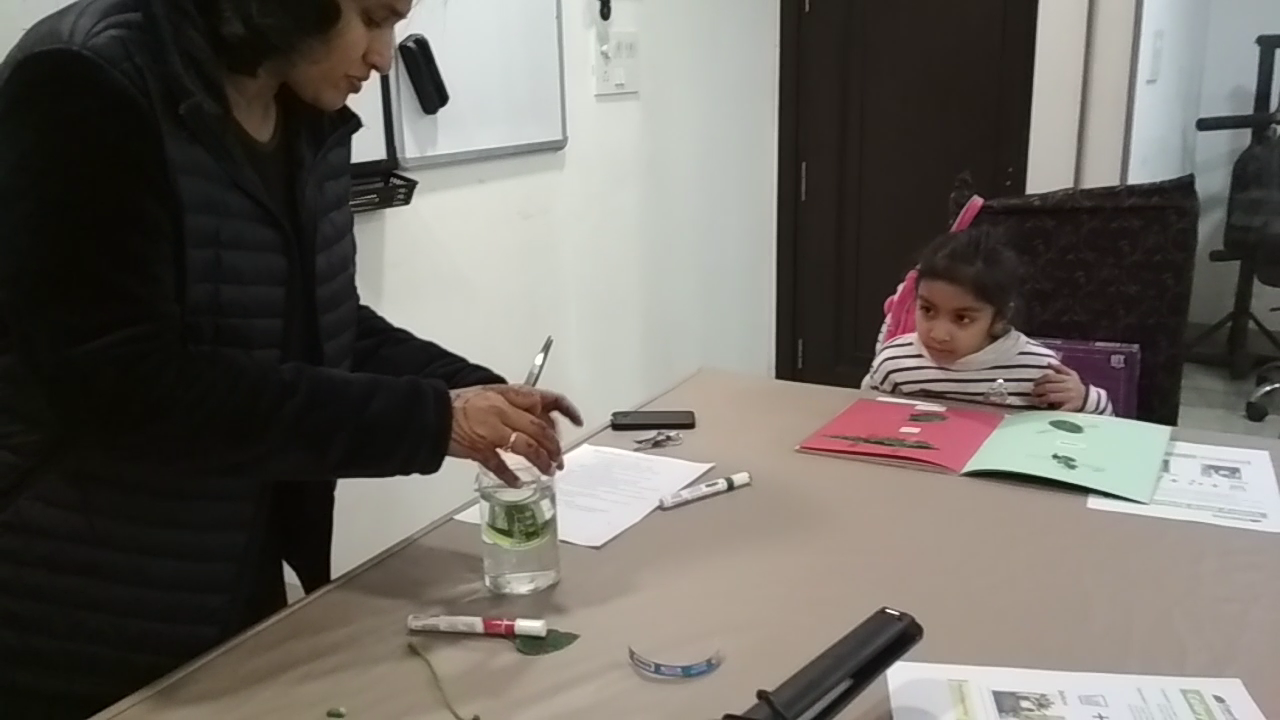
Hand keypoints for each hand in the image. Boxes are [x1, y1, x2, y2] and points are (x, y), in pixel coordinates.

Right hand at [447, 384, 583, 485]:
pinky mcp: (479, 449)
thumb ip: (515, 403)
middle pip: (539, 429)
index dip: (565, 410)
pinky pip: (501, 465)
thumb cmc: (458, 403)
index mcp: (507, 395)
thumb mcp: (491, 393)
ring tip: (548, 471)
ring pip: (527, 447)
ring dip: (541, 462)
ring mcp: (491, 431)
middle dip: (555, 446)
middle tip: (560, 458)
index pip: (544, 400)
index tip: (577, 421)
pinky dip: (511, 476)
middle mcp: (503, 411)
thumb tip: (537, 416)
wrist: (431, 414)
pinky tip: (518, 482)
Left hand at [1033, 362, 1085, 411]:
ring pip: (1050, 397)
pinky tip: (1042, 407)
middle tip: (1032, 392)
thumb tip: (1048, 363)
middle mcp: (1067, 387)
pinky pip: (1056, 408)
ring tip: (1034, 400)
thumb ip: (1060, 368)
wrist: (1087, 398)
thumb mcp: (1071, 374)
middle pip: (1048, 387)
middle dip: (1037, 390)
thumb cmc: (1075, 385)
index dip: (1040, 380)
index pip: (1050, 377)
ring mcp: (1068, 398)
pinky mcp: (1068, 408)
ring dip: (1039, 399)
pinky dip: (1047, 408)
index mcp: (1067, 378)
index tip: (1034, 384)